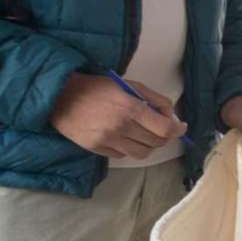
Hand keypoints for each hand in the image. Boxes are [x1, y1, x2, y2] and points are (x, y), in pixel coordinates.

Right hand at [49, 72, 184, 158]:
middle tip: (162, 129)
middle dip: (164, 136)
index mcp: (130, 108)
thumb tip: (171, 116)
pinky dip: (128, 148)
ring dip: (148, 145)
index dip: (177, 130)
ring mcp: (107, 140)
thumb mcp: (128, 85)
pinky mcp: (95, 148)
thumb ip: (153, 99)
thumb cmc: (97, 87)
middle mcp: (120, 127)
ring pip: (141, 153)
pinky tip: (124, 137)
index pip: (164, 129)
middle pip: (156, 142)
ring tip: (143, 134)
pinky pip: (122, 155)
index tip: (181, 127)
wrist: (60, 95)